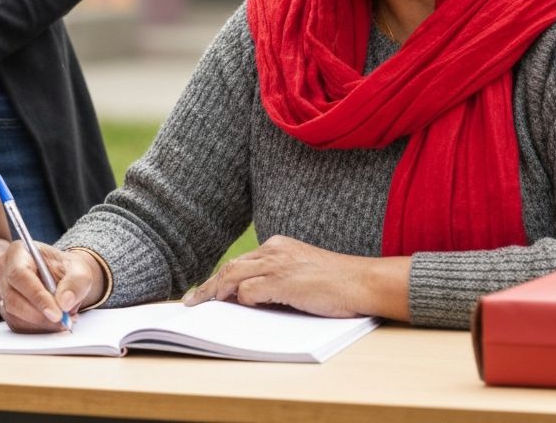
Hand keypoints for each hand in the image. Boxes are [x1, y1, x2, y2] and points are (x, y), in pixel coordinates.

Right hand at [0, 244, 103, 332]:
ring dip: (40, 323)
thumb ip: (75, 283)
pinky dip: (36, 328)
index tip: (57, 313)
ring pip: (14, 315)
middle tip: (63, 321)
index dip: (37, 296)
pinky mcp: (4, 309)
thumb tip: (64, 302)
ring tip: (63, 321)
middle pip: (13, 298)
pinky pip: (16, 325)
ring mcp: (1, 290)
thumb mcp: (79, 270)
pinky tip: (53, 323)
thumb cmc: (67, 269)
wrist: (63, 278)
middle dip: (40, 315)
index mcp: (18, 251)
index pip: (20, 274)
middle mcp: (4, 270)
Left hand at [182, 235, 410, 320]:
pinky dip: (241, 300)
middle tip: (192, 301)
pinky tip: (239, 309)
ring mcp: (278, 264)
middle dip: (209, 285)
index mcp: (277, 245)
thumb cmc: (336, 283)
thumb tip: (247, 296)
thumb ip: (276, 277)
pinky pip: (250, 291)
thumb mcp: (300, 272)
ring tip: (201, 306)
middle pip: (230, 267)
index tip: (205, 289)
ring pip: (233, 276)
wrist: (362, 281)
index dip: (220, 276)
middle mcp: (274, 249)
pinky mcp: (283, 281)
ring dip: (215, 293)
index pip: (240, 261)